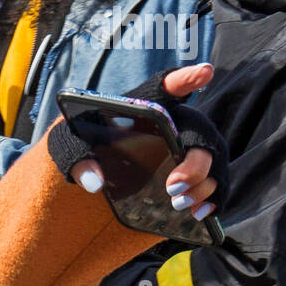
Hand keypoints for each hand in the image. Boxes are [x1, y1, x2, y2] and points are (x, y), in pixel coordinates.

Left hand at [69, 64, 220, 216]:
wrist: (94, 171)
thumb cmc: (84, 146)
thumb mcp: (68, 146)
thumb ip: (75, 156)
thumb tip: (93, 182)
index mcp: (144, 106)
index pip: (164, 87)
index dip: (185, 79)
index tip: (203, 73)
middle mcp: (174, 122)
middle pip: (199, 133)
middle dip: (194, 162)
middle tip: (172, 187)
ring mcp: (188, 148)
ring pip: (213, 159)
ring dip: (203, 184)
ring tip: (180, 203)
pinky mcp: (193, 174)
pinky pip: (217, 183)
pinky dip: (214, 197)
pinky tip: (201, 212)